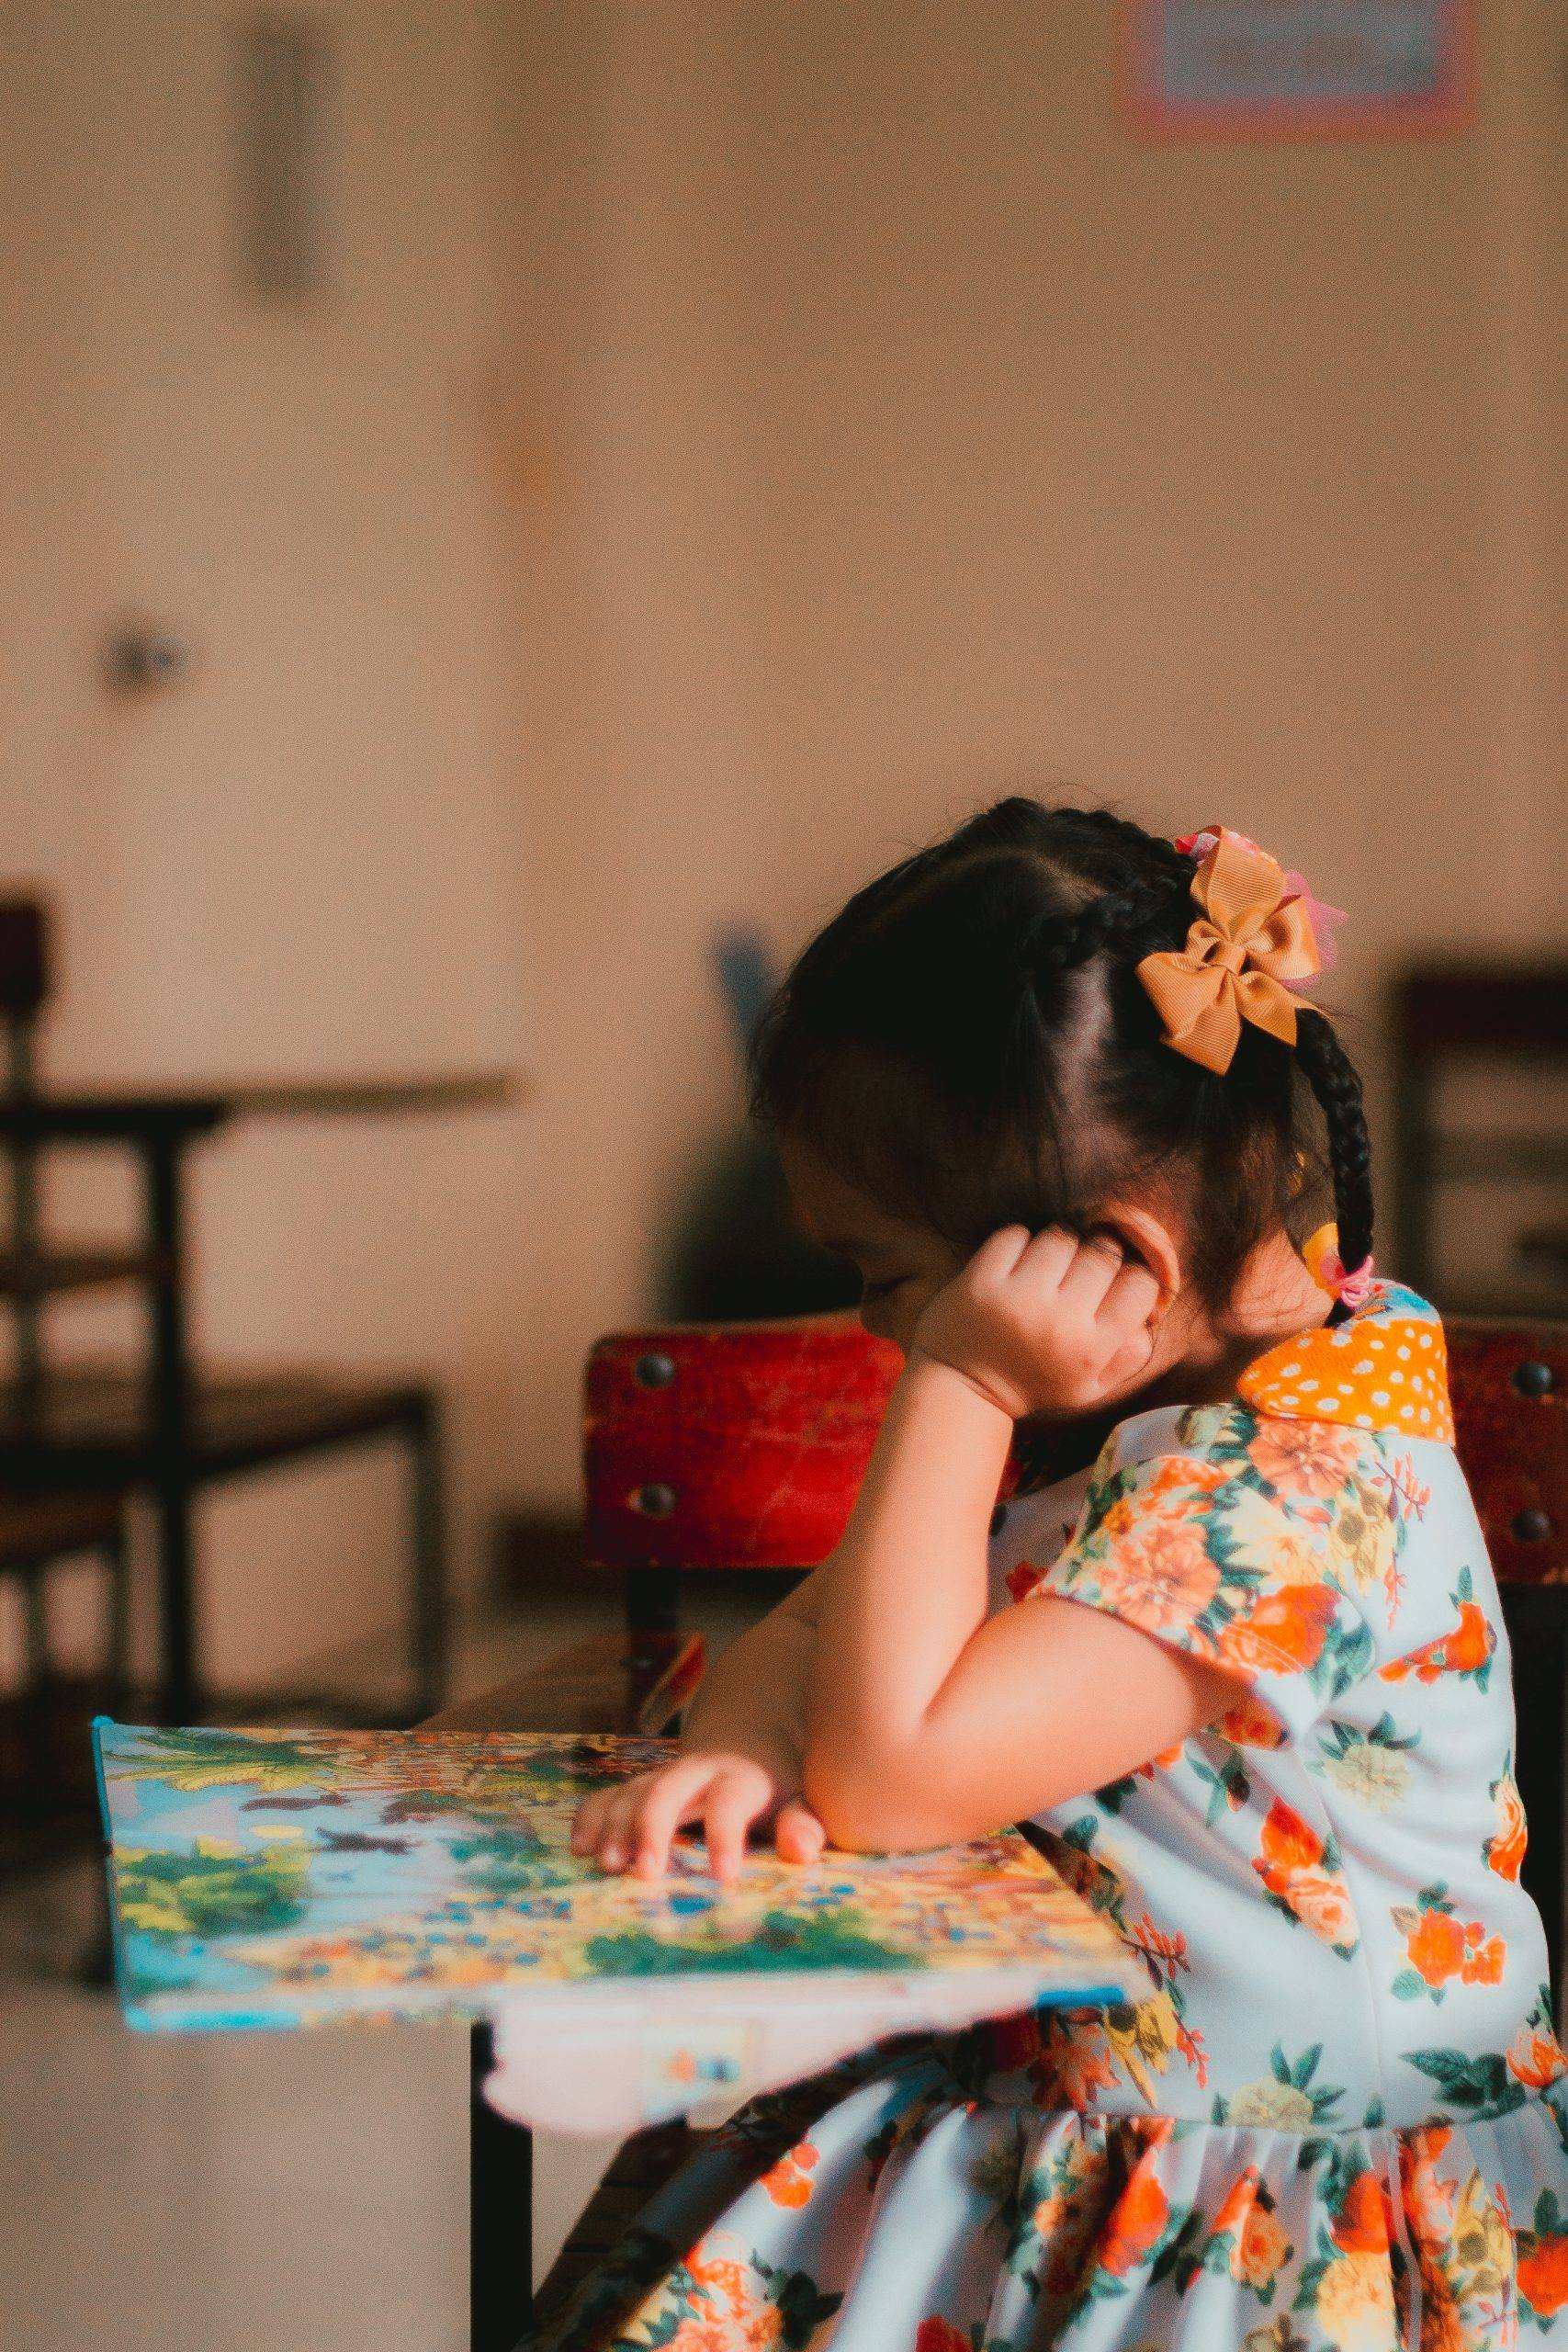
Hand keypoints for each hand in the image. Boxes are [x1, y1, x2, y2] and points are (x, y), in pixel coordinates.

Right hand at [569, 1749, 827, 1886]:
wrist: (750, 1745)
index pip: (730, 1802)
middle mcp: (697, 1772)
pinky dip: (592, 1817)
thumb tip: (802, 1850)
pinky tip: (580, 1848)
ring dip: (616, 1828)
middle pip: (668, 1790)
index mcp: (740, 1778)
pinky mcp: (641, 1786)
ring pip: (633, 1792)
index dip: (726, 1837)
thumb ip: (804, 1825)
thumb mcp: (801, 1802)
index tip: (724, 1877)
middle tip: (644, 1873)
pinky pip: (609, 1795)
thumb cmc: (778, 1790)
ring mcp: (664, 1776)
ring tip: (607, 1867)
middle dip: (652, 1828)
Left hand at [909, 1225, 1163, 1419]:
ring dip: (1056, 1247)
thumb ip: (1129, 1355)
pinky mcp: (981, 1280)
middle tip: (1076, 1275)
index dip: (1133, 1278)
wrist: (961, 1387)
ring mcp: (1018, 1298)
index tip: (1113, 1286)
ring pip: (1061, 1236)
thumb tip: (1153, 1312)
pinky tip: (1014, 1267)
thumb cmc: (1033, 1383)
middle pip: (1103, 1253)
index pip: (1142, 1285)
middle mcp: (1059, 1322)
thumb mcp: (1089, 1388)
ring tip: (1043, 1271)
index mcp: (1091, 1350)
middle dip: (1095, 1257)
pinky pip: (1016, 1233)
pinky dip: (1018, 1242)